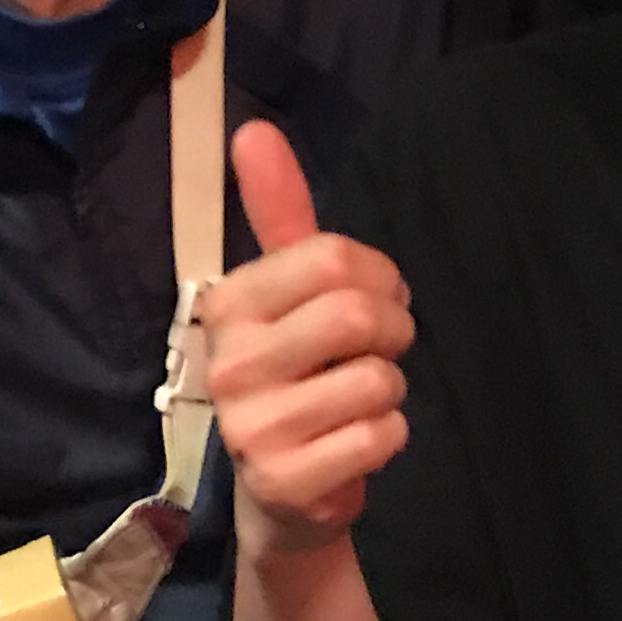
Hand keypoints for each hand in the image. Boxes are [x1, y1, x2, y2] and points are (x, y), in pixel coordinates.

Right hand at [200, 122, 413, 555]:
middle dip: (393, 331)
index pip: (331, 258)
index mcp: (228, 303)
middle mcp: (229, 363)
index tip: (373, 298)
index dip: (377, 277)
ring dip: (390, 388)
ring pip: (376, 379)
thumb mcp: (287, 290)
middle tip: (378, 351)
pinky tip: (357, 441)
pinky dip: (390, 435)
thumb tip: (253, 129)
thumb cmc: (296, 373)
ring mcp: (252, 427)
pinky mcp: (284, 480)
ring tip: (360, 398)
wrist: (283, 492)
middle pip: (356, 315)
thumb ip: (279, 210)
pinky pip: (379, 435)